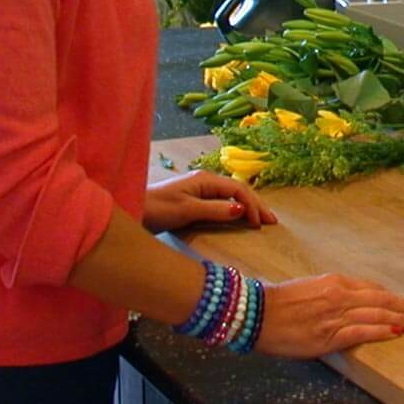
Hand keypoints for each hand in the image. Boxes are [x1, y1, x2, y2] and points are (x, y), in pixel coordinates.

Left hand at [144, 171, 277, 232]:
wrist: (131, 208)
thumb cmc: (157, 209)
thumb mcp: (187, 210)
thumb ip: (215, 210)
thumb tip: (241, 209)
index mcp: (206, 179)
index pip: (238, 190)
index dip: (252, 205)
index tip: (260, 224)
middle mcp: (206, 181)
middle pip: (238, 191)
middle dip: (256, 205)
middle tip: (272, 222)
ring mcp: (200, 189)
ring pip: (231, 196)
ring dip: (247, 207)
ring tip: (261, 220)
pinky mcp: (194, 200)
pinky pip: (222, 202)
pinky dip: (235, 210)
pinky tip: (240, 218)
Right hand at [255, 274, 403, 357]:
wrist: (256, 314)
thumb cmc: (279, 302)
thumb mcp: (310, 288)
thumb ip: (332, 293)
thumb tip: (350, 302)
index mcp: (335, 282)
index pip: (372, 289)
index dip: (392, 297)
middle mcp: (340, 295)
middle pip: (381, 300)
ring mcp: (336, 315)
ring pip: (377, 315)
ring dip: (401, 319)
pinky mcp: (329, 334)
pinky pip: (363, 332)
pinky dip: (382, 331)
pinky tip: (396, 332)